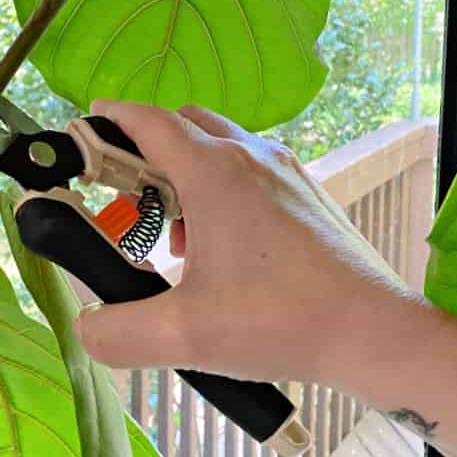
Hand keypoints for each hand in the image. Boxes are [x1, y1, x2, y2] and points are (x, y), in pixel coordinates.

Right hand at [75, 102, 416, 388]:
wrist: (372, 331)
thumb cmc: (280, 321)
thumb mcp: (182, 336)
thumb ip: (115, 332)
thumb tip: (87, 327)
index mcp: (214, 171)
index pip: (147, 120)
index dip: (108, 121)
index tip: (83, 132)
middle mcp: (251, 156)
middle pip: (183, 125)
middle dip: (144, 153)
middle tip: (123, 200)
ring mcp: (286, 172)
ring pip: (220, 148)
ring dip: (184, 175)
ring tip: (171, 237)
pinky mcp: (308, 196)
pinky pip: (251, 172)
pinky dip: (220, 193)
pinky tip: (220, 252)